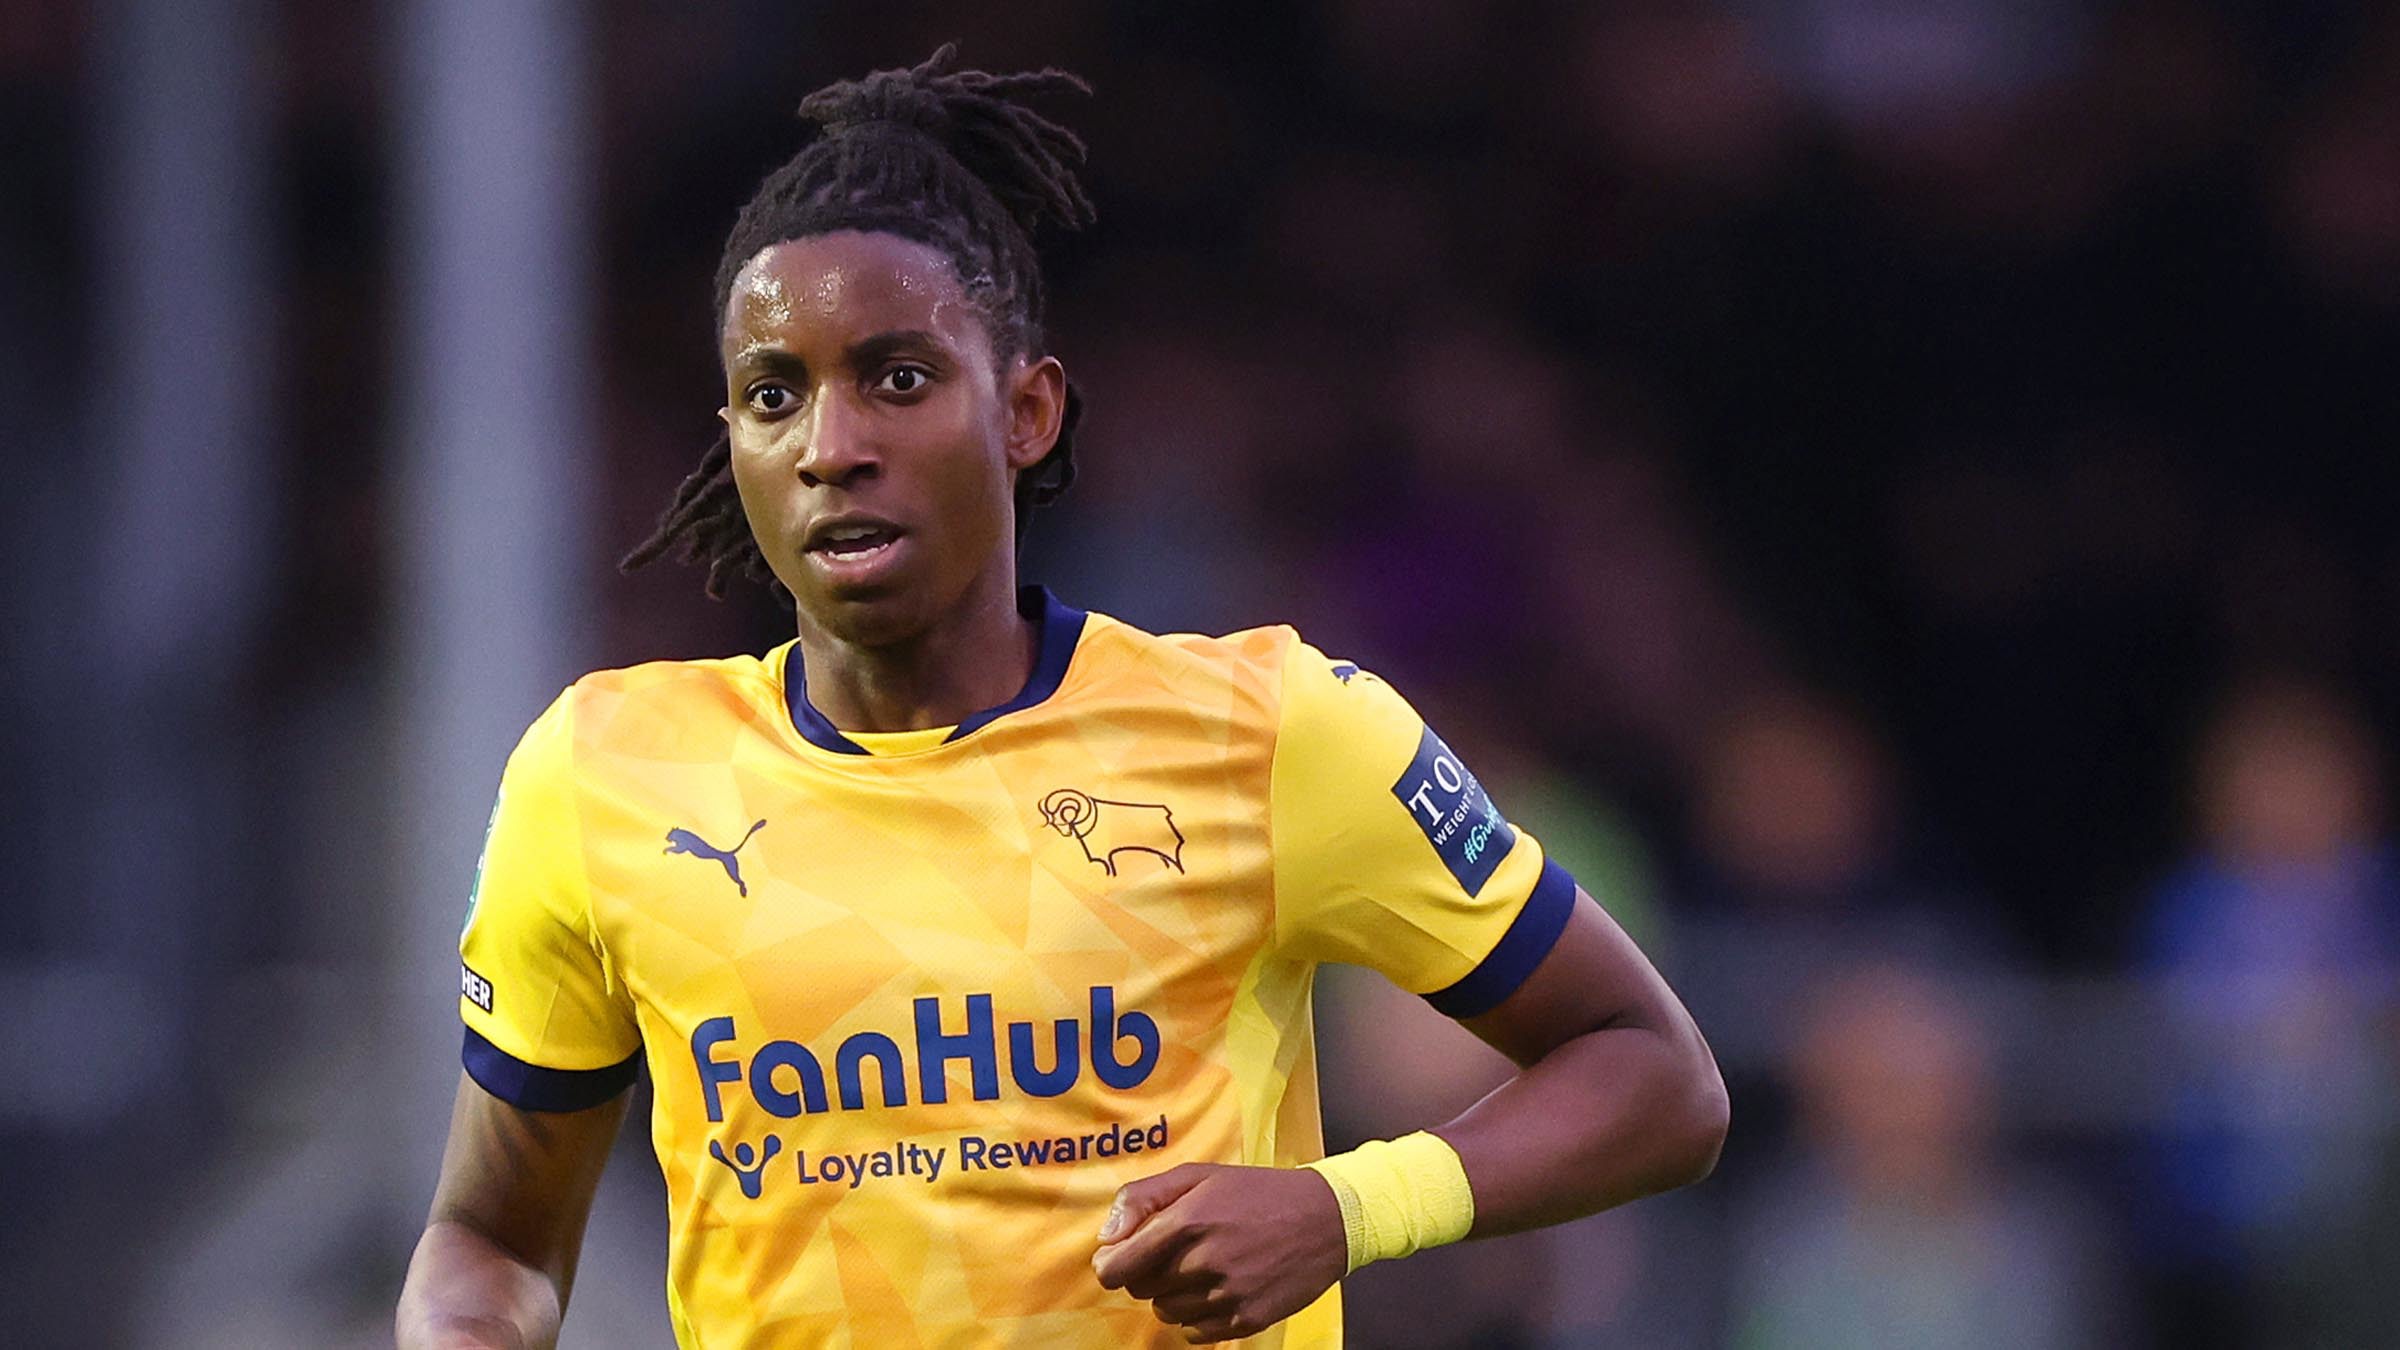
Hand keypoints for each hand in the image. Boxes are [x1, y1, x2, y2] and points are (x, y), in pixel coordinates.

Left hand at [1092, 1162, 1348, 1343]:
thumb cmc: (1256, 1192)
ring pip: (1166, 1312)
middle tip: (1174, 1252)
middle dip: (1147, 1272)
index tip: (1120, 1258)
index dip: (1111, 1264)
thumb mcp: (1199, 1175)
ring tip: (1202, 1267)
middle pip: (1140, 1289)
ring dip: (1173, 1294)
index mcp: (1187, 1220)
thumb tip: (1106, 1236)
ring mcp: (1227, 1295)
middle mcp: (1204, 1261)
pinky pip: (1195, 1332)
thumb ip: (1142, 1197)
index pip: (1118, 1267)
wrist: (1326, 1218)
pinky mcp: (1246, 1319)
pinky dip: (1197, 1316)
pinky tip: (1218, 1289)